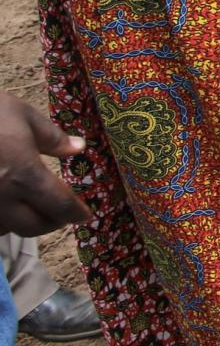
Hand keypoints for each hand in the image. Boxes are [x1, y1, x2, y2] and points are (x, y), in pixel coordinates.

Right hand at [0, 92, 91, 236]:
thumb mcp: (22, 116)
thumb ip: (52, 138)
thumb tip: (79, 148)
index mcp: (24, 176)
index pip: (60, 206)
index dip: (76, 213)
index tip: (85, 215)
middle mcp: (2, 200)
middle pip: (34, 227)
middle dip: (53, 222)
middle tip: (61, 212)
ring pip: (6, 230)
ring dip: (22, 223)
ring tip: (30, 208)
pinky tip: (3, 206)